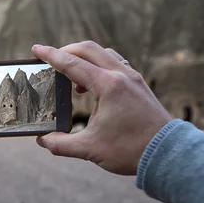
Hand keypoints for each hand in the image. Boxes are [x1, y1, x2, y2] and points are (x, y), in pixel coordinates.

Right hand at [31, 41, 172, 174]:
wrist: (168, 153)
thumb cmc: (130, 150)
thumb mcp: (90, 149)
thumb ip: (61, 144)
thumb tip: (42, 140)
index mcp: (107, 86)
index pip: (72, 64)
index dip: (51, 55)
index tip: (35, 49)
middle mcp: (121, 75)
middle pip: (88, 49)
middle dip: (66, 51)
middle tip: (50, 60)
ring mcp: (132, 78)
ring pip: (103, 53)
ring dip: (84, 58)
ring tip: (71, 77)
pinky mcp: (139, 84)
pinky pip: (115, 63)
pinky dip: (98, 66)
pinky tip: (92, 87)